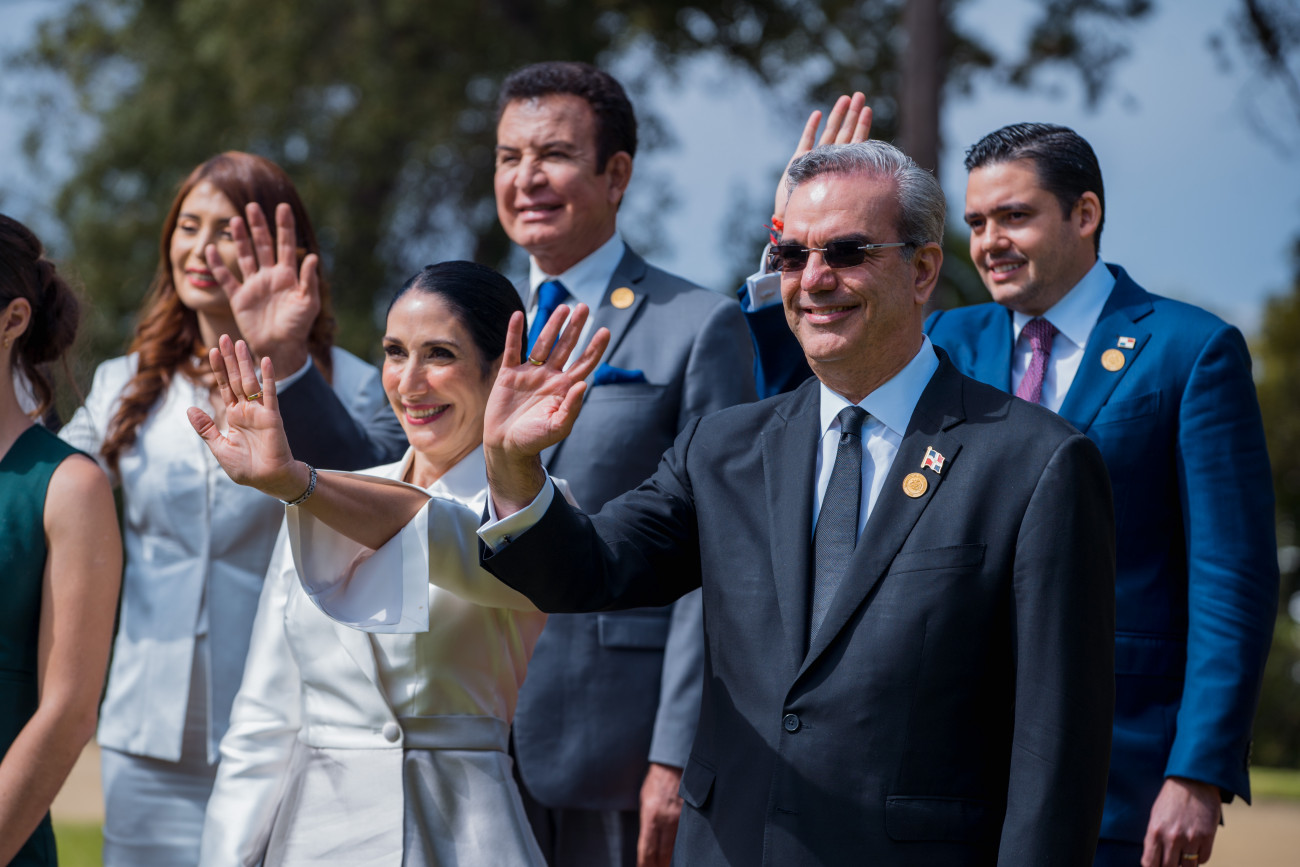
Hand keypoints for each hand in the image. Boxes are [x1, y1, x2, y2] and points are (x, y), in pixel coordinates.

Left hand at [186, 334, 306, 500]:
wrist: (268, 480)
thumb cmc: (246, 468)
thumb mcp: (219, 447)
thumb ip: (206, 428)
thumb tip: (190, 408)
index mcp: (234, 416)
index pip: (224, 387)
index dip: (218, 370)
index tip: (210, 351)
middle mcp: (247, 410)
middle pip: (235, 378)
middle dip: (229, 359)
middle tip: (223, 337)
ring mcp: (260, 411)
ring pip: (249, 382)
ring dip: (244, 362)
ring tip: (238, 343)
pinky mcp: (272, 417)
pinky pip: (269, 393)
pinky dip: (267, 377)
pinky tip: (264, 361)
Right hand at [205, 202, 319, 374]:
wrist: (280, 348)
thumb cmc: (298, 327)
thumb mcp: (308, 304)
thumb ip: (309, 281)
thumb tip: (313, 257)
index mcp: (288, 275)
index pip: (286, 245)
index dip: (285, 226)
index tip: (282, 206)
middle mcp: (270, 276)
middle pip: (263, 245)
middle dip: (258, 226)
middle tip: (252, 206)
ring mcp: (254, 285)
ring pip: (245, 256)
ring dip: (239, 239)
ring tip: (234, 220)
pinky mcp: (239, 298)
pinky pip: (226, 279)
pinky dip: (217, 265)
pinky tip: (210, 250)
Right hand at [482, 303, 608, 513]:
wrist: (507, 446)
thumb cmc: (535, 440)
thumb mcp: (558, 427)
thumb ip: (572, 407)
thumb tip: (583, 384)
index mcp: (564, 388)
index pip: (584, 363)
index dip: (594, 347)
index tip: (605, 330)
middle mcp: (549, 376)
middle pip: (566, 346)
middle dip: (575, 328)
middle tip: (584, 307)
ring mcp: (530, 373)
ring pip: (542, 343)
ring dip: (552, 325)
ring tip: (562, 308)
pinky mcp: (509, 374)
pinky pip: (512, 348)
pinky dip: (514, 332)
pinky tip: (518, 315)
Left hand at [637, 763, 682, 866]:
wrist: (673, 765)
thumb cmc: (656, 783)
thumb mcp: (645, 802)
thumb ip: (646, 823)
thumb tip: (647, 843)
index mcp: (651, 817)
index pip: (647, 850)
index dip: (645, 865)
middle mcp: (666, 821)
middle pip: (662, 854)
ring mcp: (681, 820)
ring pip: (676, 850)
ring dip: (670, 862)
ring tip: (665, 866)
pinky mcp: (691, 817)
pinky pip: (686, 839)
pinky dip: (682, 850)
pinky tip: (680, 856)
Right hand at [773, 92, 872, 224]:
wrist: (797, 221)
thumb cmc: (822, 215)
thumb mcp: (845, 197)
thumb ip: (858, 186)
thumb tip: (886, 182)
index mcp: (843, 167)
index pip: (856, 141)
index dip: (862, 125)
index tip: (868, 110)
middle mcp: (831, 160)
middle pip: (844, 132)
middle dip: (851, 113)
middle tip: (859, 95)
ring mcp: (815, 159)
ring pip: (829, 133)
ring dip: (836, 115)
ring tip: (845, 98)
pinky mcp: (799, 161)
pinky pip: (807, 140)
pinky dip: (812, 127)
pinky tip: (818, 114)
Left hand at [1141, 777, 1221, 866]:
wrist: (1193, 781)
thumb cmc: (1171, 799)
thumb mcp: (1155, 817)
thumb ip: (1154, 838)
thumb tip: (1155, 859)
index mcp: (1154, 831)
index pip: (1150, 864)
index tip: (1157, 865)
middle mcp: (1172, 837)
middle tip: (1173, 860)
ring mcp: (1190, 838)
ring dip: (1186, 864)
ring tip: (1184, 854)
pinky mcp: (1207, 837)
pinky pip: (1203, 859)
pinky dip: (1199, 857)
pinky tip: (1196, 848)